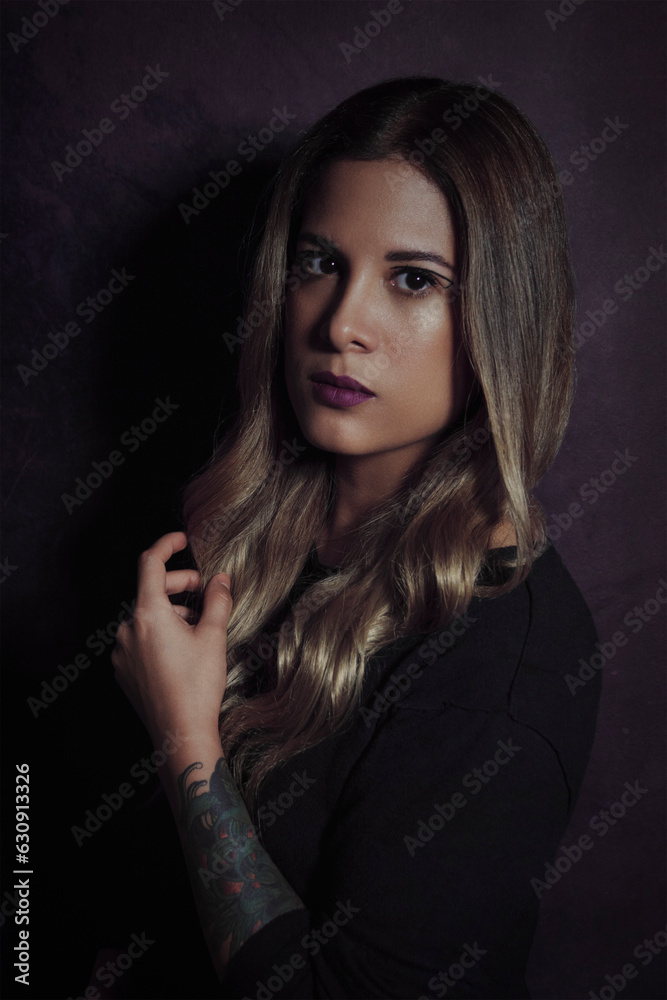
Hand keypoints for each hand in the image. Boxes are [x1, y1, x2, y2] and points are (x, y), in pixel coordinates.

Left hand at [111, 531, 232, 749]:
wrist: (180, 734)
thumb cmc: (197, 686)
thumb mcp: (214, 637)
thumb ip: (218, 600)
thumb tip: (221, 579)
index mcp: (147, 614)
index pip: (149, 563)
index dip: (166, 545)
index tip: (182, 540)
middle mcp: (128, 629)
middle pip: (151, 590)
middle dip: (179, 584)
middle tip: (206, 591)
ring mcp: (122, 651)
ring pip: (147, 617)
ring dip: (172, 613)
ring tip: (198, 629)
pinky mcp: (123, 670)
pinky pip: (140, 639)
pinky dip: (160, 634)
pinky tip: (182, 650)